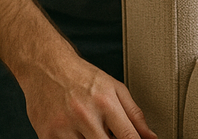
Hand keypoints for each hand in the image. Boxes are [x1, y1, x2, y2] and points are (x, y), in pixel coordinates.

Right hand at [20, 54, 155, 138]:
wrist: (47, 67)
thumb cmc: (83, 77)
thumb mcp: (115, 89)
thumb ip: (135, 114)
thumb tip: (150, 136)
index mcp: (106, 102)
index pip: (128, 137)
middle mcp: (85, 115)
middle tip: (111, 134)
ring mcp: (64, 127)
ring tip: (92, 128)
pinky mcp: (47, 135)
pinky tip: (78, 131)